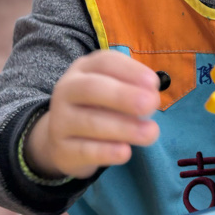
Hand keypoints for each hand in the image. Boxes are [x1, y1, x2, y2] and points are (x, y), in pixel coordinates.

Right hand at [25, 50, 159, 179]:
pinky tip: (126, 152)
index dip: (130, 71)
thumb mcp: (113, 91)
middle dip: (123, 96)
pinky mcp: (62, 150)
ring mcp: (60, 121)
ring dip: (124, 127)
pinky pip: (84, 150)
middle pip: (91, 88)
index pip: (104, 62)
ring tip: (150, 133)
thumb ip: (132, 89)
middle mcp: (67, 90)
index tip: (154, 83)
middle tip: (152, 104)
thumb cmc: (98, 108)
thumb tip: (152, 95)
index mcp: (84, 70)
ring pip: (90, 121)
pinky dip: (107, 152)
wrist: (64, 141)